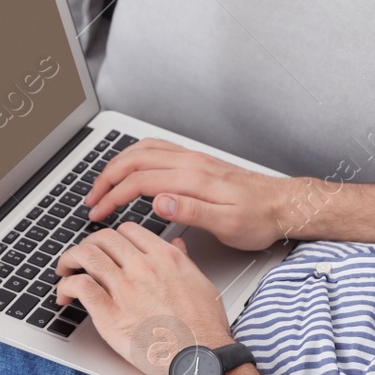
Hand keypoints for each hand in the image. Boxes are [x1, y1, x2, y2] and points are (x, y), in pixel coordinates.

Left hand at [54, 222, 233, 374]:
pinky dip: (66, 285)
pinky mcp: (109, 314)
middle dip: (87, 245)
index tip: (107, 248)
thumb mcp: (200, 283)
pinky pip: (79, 286)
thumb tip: (177, 246)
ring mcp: (125, 289)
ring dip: (69, 259)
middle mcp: (143, 267)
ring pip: (86, 256)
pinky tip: (65, 295)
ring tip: (65, 269)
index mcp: (165, 258)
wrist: (199, 358)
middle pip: (103, 239)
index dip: (112, 237)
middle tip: (81, 258)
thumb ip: (184, 261)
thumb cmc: (203, 327)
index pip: (127, 230)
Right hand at [82, 138, 291, 250]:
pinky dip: (135, 156)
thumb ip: (192, 212)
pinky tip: (131, 168)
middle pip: (135, 160)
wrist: (283, 205)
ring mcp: (194, 159)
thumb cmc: (258, 219)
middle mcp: (191, 162)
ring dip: (118, 165)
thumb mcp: (228, 225)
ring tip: (103, 185)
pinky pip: (158, 149)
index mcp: (194, 178)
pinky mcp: (198, 161)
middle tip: (91, 200)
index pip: (139, 182)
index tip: (98, 214)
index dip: (113, 198)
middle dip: (107, 179)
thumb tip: (159, 202)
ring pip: (144, 150)